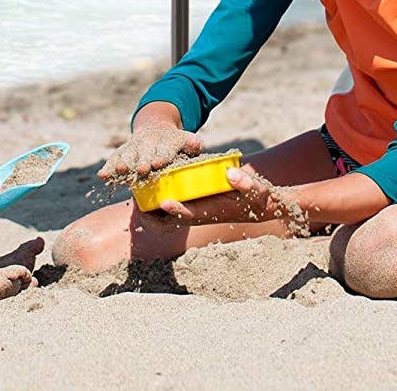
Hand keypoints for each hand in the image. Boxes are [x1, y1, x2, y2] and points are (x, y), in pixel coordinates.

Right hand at [98, 126, 200, 186]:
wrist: (155, 129)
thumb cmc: (175, 142)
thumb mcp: (186, 140)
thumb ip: (192, 144)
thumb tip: (196, 144)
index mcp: (165, 142)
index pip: (164, 150)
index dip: (161, 157)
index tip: (158, 163)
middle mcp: (148, 144)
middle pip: (144, 154)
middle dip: (142, 162)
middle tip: (141, 170)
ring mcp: (134, 148)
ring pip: (127, 156)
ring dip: (123, 164)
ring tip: (119, 172)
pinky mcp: (123, 152)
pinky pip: (114, 159)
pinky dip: (108, 167)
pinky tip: (102, 176)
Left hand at [145, 163, 277, 227]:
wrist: (260, 207)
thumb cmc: (259, 199)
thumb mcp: (258, 190)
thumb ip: (246, 183)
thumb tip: (231, 173)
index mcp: (213, 211)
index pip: (192, 214)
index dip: (177, 209)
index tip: (163, 201)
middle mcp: (201, 215)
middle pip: (171, 223)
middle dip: (153, 216)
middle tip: (136, 200)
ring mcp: (196, 213)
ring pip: (167, 220)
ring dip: (152, 212)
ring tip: (136, 195)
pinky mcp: (195, 207)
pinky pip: (171, 210)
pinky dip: (158, 205)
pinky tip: (150, 191)